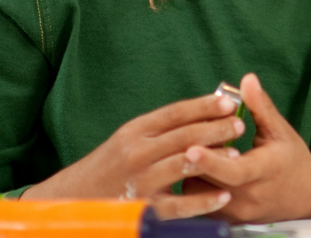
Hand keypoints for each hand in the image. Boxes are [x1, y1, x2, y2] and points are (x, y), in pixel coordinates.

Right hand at [21, 91, 243, 217]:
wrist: (71, 201)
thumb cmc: (108, 168)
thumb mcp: (127, 140)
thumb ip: (159, 129)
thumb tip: (201, 112)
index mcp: (134, 131)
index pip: (175, 113)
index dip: (204, 106)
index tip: (229, 101)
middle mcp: (136, 152)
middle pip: (184, 135)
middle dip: (215, 128)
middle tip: (240, 124)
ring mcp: (140, 181)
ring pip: (183, 164)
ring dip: (213, 157)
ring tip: (236, 153)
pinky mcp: (142, 208)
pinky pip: (178, 205)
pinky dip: (202, 200)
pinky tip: (222, 196)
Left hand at [176, 73, 310, 221]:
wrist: (303, 201)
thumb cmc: (292, 162)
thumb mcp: (281, 132)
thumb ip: (261, 107)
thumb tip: (247, 79)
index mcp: (265, 171)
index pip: (233, 171)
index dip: (211, 161)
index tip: (191, 148)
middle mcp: (249, 196)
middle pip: (208, 179)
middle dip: (196, 154)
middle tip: (194, 133)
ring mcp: (235, 211)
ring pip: (198, 190)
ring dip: (192, 168)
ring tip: (201, 149)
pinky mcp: (225, 219)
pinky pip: (198, 199)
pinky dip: (195, 181)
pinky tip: (202, 165)